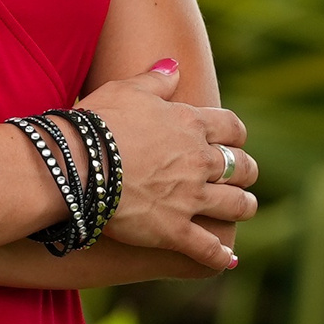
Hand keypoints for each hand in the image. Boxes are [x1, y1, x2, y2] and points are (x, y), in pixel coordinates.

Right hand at [75, 59, 257, 270]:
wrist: (77, 163)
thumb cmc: (97, 121)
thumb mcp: (127, 89)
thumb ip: (156, 79)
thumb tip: (174, 64)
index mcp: (190, 125)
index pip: (231, 128)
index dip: (236, 135)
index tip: (235, 140)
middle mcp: (198, 161)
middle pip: (241, 166)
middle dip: (246, 171)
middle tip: (244, 177)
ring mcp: (190, 197)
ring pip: (235, 205)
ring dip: (244, 207)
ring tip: (245, 209)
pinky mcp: (174, 230)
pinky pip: (206, 247)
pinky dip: (219, 254)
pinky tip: (227, 258)